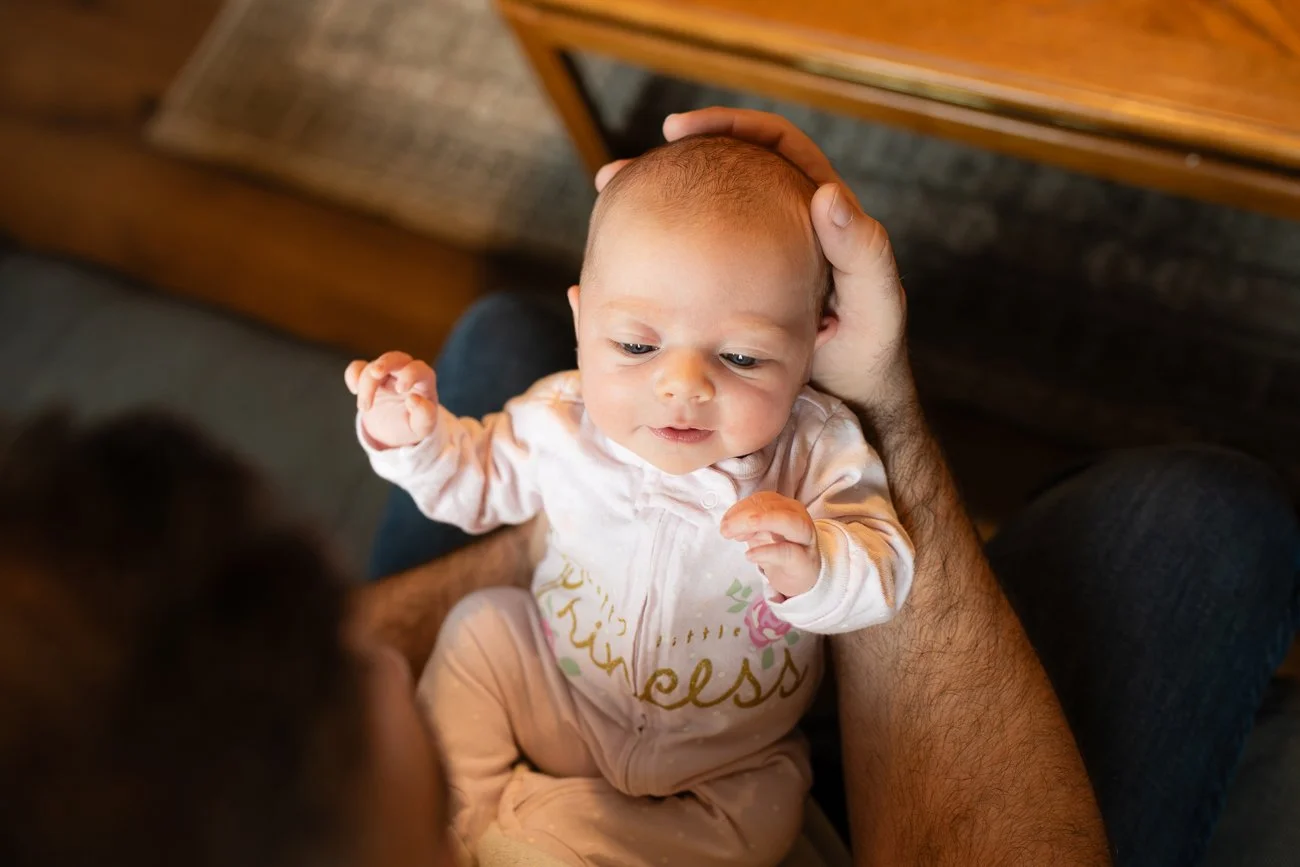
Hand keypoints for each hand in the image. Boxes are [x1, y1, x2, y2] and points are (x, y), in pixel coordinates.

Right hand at [345, 351, 438, 447]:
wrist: (397, 428)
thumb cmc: (415, 424)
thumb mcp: (423, 426)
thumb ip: (424, 414)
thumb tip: (413, 399)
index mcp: (424, 380)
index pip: (418, 369)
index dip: (409, 375)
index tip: (400, 389)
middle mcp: (405, 371)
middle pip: (395, 358)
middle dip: (384, 364)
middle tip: (375, 374)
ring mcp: (386, 372)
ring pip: (373, 366)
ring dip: (366, 385)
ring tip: (365, 408)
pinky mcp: (369, 376)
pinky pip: (358, 367)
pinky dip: (353, 375)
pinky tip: (354, 390)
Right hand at [596, 108, 913, 413]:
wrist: (848, 405)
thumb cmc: (869, 355)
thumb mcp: (874, 305)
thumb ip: (861, 251)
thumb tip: (826, 195)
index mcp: (819, 210)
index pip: (771, 142)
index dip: (728, 125)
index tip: (680, 129)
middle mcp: (783, 223)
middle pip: (724, 170)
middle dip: (672, 163)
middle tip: (621, 170)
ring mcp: (752, 257)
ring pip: (700, 214)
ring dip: (656, 205)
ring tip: (609, 202)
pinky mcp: (731, 290)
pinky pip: (691, 259)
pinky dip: (658, 253)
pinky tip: (622, 257)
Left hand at [720, 492, 819, 598]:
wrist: (805, 576)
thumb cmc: (783, 551)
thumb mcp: (762, 535)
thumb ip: (747, 527)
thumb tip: (729, 525)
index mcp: (785, 507)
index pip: (761, 499)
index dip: (740, 508)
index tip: (724, 522)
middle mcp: (798, 516)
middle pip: (771, 508)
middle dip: (744, 516)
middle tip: (725, 530)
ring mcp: (804, 538)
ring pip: (787, 522)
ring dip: (758, 524)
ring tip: (736, 536)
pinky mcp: (805, 560)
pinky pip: (787, 552)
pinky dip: (766, 551)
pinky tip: (750, 555)